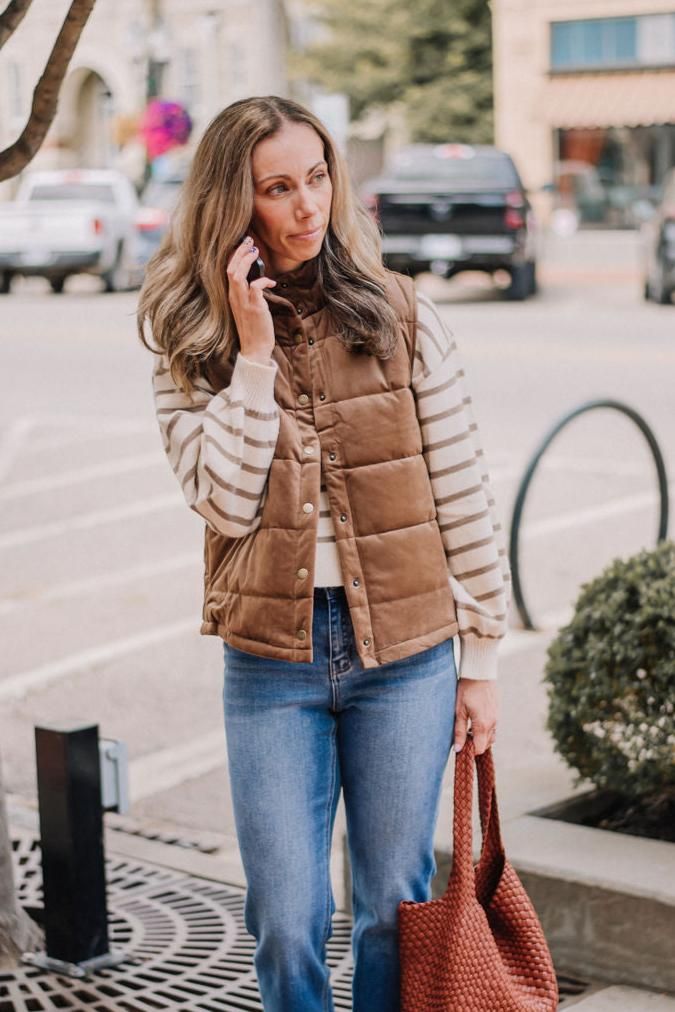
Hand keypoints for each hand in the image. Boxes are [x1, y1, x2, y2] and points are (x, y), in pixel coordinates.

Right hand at [226, 235, 276, 362]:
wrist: (255, 349)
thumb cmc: (254, 329)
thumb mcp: (248, 308)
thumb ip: (249, 294)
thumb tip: (259, 280)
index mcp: (231, 296)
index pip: (227, 270)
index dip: (234, 256)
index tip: (243, 245)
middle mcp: (234, 297)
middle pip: (230, 268)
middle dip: (239, 252)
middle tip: (250, 241)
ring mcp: (243, 302)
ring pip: (238, 274)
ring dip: (246, 260)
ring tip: (256, 251)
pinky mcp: (254, 307)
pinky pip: (255, 286)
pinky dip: (263, 280)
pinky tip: (272, 282)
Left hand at [454, 679, 497, 755]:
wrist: (479, 672)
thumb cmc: (466, 690)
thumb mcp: (459, 710)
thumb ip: (459, 731)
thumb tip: (458, 749)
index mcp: (483, 724)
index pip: (479, 748)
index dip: (470, 750)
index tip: (461, 746)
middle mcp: (493, 723)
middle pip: (486, 744)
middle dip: (475, 744)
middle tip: (463, 736)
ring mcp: (497, 717)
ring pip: (491, 736)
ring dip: (481, 737)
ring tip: (469, 728)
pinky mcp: (498, 711)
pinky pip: (493, 726)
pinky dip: (485, 729)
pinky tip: (475, 720)